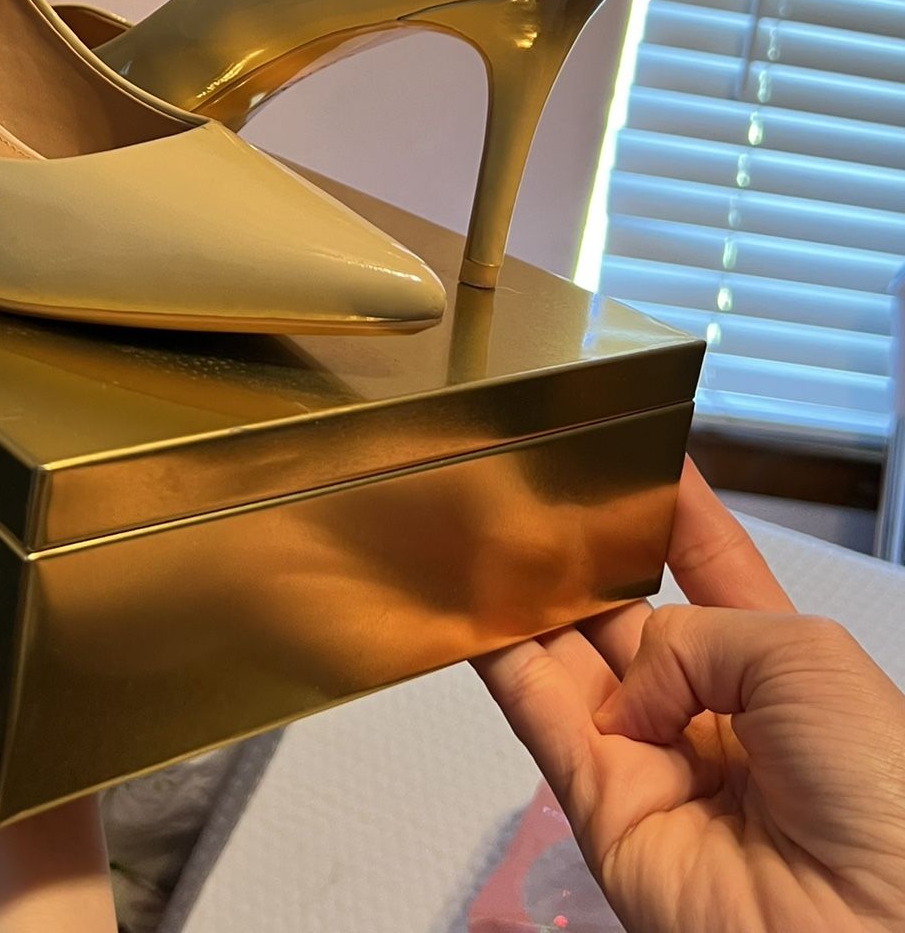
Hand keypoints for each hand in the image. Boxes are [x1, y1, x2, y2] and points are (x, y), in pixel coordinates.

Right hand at [476, 461, 904, 932]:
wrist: (873, 932)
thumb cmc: (886, 797)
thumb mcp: (803, 658)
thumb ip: (691, 634)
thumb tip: (626, 688)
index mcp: (778, 668)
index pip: (708, 567)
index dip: (668, 510)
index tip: (630, 449)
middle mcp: (708, 711)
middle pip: (623, 614)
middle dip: (580, 551)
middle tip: (529, 484)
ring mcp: (651, 760)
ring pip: (568, 659)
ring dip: (525, 594)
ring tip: (483, 522)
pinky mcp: (603, 812)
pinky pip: (539, 718)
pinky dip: (498, 659)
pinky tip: (470, 602)